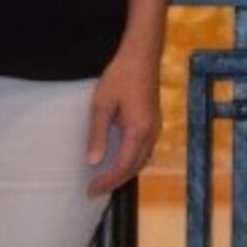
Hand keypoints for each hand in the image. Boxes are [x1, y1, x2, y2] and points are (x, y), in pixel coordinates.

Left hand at [85, 42, 160, 191]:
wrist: (141, 56)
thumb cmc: (120, 77)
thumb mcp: (101, 105)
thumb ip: (97, 135)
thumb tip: (93, 161)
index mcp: (138, 131)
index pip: (122, 167)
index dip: (106, 181)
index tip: (90, 190)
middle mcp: (151, 133)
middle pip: (135, 168)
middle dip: (115, 182)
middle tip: (94, 190)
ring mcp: (155, 128)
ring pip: (142, 160)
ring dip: (124, 173)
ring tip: (105, 179)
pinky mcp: (154, 122)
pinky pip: (145, 150)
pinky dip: (132, 161)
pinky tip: (120, 161)